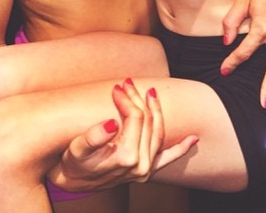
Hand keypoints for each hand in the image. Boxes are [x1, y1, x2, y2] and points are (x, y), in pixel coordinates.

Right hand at [47, 79, 197, 191]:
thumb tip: (111, 123)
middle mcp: (140, 165)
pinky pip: (168, 159)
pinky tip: (192, 139)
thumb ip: (94, 137)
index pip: (135, 118)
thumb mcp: (77, 149)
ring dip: (156, 111)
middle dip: (138, 99)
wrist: (73, 183)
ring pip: (158, 133)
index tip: (116, 87)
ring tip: (151, 93)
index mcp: (125, 157)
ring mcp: (145, 170)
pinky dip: (181, 149)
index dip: (126, 99)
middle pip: (147, 121)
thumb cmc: (74, 163)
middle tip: (127, 83)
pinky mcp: (146, 172)